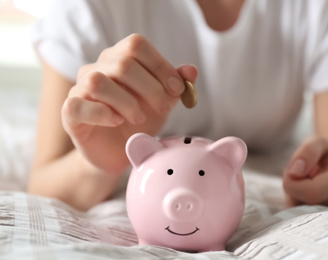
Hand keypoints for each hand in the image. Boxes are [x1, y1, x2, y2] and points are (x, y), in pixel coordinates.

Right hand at [62, 33, 196, 174]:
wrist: (118, 152)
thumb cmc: (139, 122)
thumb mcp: (163, 102)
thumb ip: (175, 84)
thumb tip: (191, 71)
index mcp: (118, 59)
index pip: (136, 45)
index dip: (160, 65)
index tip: (177, 89)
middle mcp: (96, 68)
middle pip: (122, 63)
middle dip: (151, 88)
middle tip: (163, 109)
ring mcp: (79, 89)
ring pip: (99, 81)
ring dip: (127, 102)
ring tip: (139, 118)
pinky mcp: (70, 112)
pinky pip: (79, 105)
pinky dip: (103, 114)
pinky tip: (118, 122)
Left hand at [283, 136, 327, 206]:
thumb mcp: (318, 142)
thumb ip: (307, 151)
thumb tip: (294, 173)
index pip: (311, 192)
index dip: (292, 182)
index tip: (292, 172)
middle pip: (303, 204)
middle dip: (293, 189)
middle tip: (302, 177)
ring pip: (300, 213)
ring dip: (294, 197)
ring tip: (308, 184)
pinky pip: (301, 219)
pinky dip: (298, 206)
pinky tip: (308, 196)